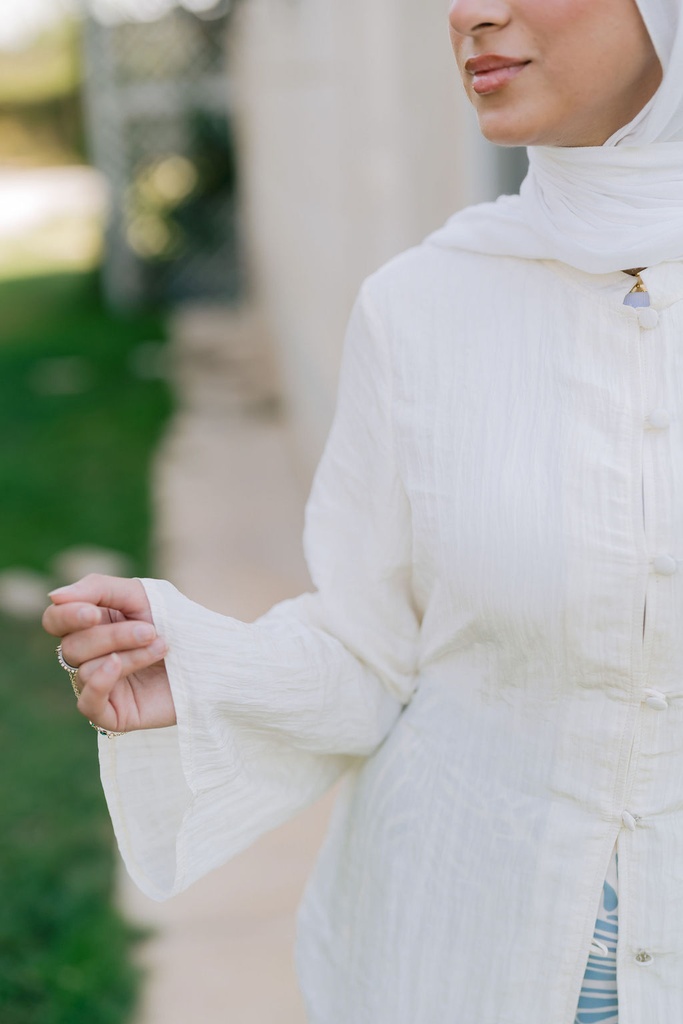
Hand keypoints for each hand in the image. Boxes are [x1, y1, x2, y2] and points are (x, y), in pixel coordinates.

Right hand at [42, 574, 176, 732]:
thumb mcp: (139, 594)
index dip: (67, 616)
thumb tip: (53, 597)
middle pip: (71, 646)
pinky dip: (100, 683)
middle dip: (113, 635)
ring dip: (127, 655)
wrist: (215, 657)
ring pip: (85, 670)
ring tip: (161, 647)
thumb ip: (96, 588)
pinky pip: (87, 704)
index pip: (55, 621)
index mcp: (92, 626)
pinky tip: (118, 666)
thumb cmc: (177, 622)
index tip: (93, 612)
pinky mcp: (114, 713)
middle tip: (150, 630)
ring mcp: (102, 686)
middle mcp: (91, 656)